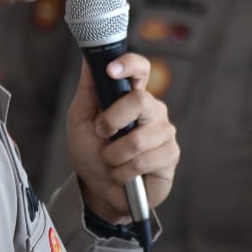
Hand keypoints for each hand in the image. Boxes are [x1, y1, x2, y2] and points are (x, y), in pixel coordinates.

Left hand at [68, 53, 179, 223]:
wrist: (100, 190)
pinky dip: (125, 171)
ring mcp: (164, 132)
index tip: (111, 70)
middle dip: (112, 121)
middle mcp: (152, 110)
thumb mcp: (80, 121)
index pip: (140, 69)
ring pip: (138, 138)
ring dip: (114, 155)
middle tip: (101, 134)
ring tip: (112, 161)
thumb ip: (88, 92)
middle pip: (140, 101)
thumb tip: (89, 61)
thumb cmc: (91, 153)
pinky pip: (145, 160)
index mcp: (131, 96)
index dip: (129, 64)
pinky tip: (124, 173)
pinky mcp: (171, 155)